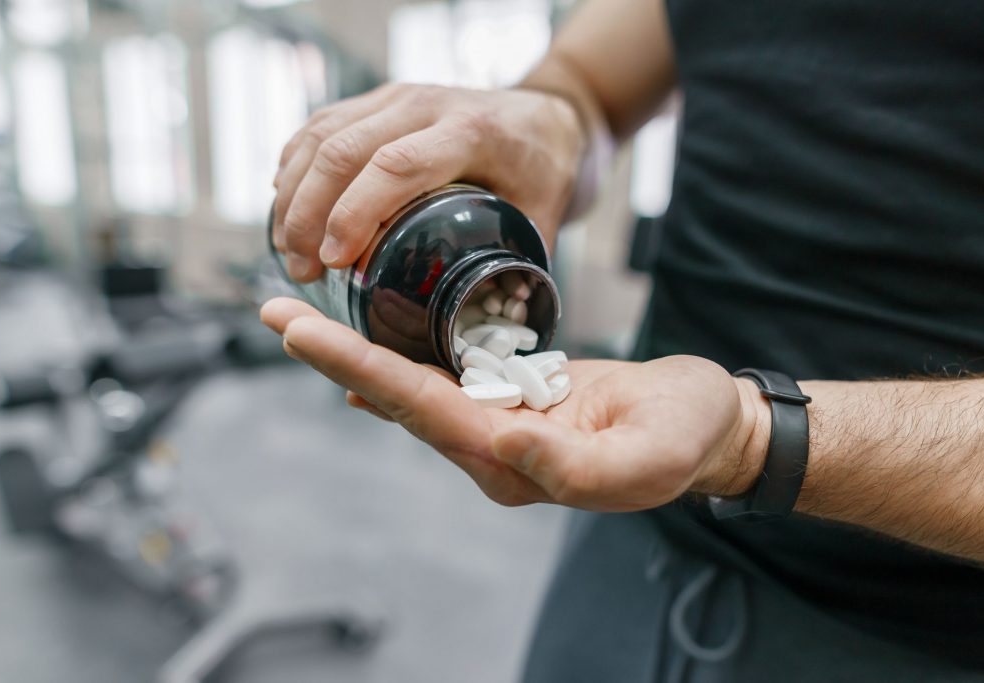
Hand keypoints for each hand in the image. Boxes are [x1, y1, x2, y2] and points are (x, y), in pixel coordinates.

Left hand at [260, 298, 769, 509]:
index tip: (306, 334)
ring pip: (412, 387)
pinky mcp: (511, 401)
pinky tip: (363, 350)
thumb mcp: (646, 455)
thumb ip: (575, 464)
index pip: (422, 410)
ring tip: (301, 320)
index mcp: (515, 463)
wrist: (708, 428)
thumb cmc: (685, 437)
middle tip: (276, 313)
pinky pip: (442, 380)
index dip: (360, 369)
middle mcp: (492, 449)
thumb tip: (503, 443)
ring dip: (355, 352)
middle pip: (398, 398)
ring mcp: (499, 426)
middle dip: (335, 355)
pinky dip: (397, 360)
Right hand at [271, 84, 583, 282]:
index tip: (332, 261)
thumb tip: (489, 332)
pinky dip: (294, 168)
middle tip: (301, 269)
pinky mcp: (377, 100)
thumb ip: (518, 270)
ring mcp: (397, 96)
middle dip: (309, 212)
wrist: (544, 114)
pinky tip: (287, 210)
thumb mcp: (544, 219)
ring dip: (293, 194)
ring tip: (288, 250)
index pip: (396, 166)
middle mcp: (426, 104)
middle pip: (344, 148)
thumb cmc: (542, 171)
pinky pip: (319, 126)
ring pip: (321, 134)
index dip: (355, 213)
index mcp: (470, 131)